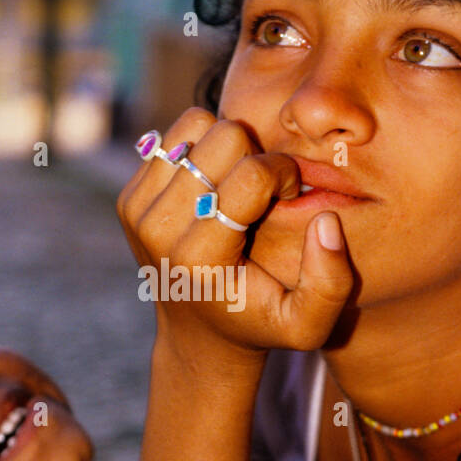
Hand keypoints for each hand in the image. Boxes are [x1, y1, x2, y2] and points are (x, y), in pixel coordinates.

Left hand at [118, 109, 352, 361]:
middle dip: (255, 155)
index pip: (252, 174)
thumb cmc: (258, 322)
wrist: (197, 335)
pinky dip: (201, 150)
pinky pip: (175, 136)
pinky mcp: (128, 195)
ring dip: (226, 148)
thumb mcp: (306, 324)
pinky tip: (213, 187)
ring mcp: (138, 209)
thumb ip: (332, 283)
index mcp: (199, 258)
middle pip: (224, 137)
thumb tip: (327, 222)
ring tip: (236, 186)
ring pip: (196, 125)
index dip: (284, 174)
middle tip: (261, 192)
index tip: (288, 198)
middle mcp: (159, 228)